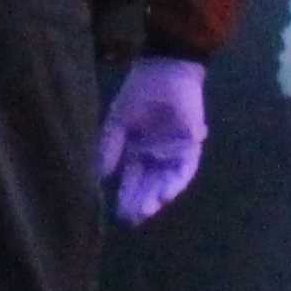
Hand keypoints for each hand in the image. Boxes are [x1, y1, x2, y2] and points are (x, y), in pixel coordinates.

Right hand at [101, 55, 208, 224]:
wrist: (164, 71)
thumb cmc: (138, 92)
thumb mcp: (118, 121)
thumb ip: (109, 148)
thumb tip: (100, 177)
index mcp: (136, 152)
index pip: (130, 181)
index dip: (125, 198)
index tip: (118, 215)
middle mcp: (155, 157)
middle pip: (148, 186)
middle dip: (140, 203)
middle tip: (132, 219)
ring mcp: (173, 153)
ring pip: (165, 182)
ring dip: (157, 197)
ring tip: (146, 210)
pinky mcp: (190, 147)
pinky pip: (184, 169)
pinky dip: (175, 182)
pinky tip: (165, 194)